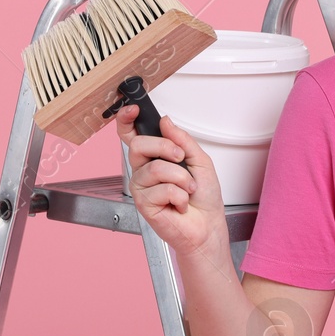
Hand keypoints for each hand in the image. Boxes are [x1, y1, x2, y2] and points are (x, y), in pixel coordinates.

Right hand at [115, 105, 225, 254]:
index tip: (133, 109)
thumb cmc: (204, 197)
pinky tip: (181, 204)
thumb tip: (166, 121)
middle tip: (180, 158)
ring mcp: (142, 188)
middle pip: (138, 145)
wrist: (208, 226)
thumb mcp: (200, 160)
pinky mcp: (144, 204)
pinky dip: (180, 196)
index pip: (132, 135)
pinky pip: (162, 189)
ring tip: (187, 189)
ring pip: (155, 168)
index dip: (126, 120)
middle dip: (165, 147)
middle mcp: (144, 170)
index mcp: (154, 157)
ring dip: (181, 178)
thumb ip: (182, 139)